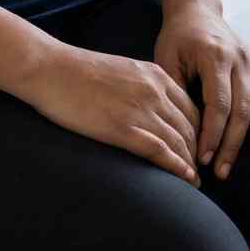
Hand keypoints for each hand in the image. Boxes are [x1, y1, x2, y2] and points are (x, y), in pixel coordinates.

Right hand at [24, 41, 204, 185]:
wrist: (50, 68)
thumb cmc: (77, 71)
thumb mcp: (121, 70)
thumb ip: (140, 86)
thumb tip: (147, 107)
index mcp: (154, 75)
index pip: (191, 107)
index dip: (198, 131)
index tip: (197, 148)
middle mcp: (154, 91)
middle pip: (189, 127)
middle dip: (197, 151)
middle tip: (199, 170)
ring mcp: (140, 110)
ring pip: (179, 142)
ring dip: (190, 165)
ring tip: (195, 182)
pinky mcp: (123, 128)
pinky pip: (160, 151)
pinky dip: (177, 167)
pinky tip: (186, 179)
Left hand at [153, 3, 249, 180]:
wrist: (196, 11)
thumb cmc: (177, 40)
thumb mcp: (166, 60)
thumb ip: (175, 91)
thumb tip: (182, 129)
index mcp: (214, 57)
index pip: (218, 104)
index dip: (211, 134)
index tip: (203, 159)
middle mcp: (240, 59)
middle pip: (242, 109)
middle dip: (232, 144)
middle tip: (223, 172)